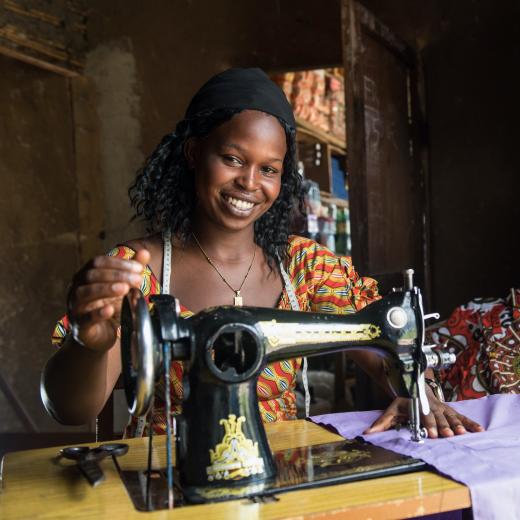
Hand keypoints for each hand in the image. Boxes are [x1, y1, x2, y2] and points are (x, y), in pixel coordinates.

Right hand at [67, 249, 149, 351]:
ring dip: (106, 289)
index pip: (99, 262)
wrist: (98, 336)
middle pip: (92, 275)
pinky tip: (110, 309)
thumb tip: (145, 253)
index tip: (138, 267)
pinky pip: (86, 318)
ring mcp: (75, 306)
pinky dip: (98, 313)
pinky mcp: (79, 325)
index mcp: (86, 275)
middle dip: (117, 275)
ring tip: (124, 289)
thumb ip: (132, 270)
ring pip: (84, 293)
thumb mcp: (123, 287)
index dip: (119, 263)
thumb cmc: (107, 306)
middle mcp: (77, 288)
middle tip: (137, 279)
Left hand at [364, 384, 484, 437]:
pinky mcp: (451, 411)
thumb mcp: (391, 410)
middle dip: (443, 426)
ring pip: (451, 416)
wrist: (415, 385)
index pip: (423, 416)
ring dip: (457, 425)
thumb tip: (367, 433)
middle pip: (438, 418)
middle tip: (448, 435)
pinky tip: (479, 430)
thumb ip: (381, 423)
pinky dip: (470, 422)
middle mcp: (432, 407)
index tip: (432, 434)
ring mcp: (443, 408)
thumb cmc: (403, 401)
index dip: (428, 424)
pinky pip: (462, 416)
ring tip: (463, 433)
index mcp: (419, 406)